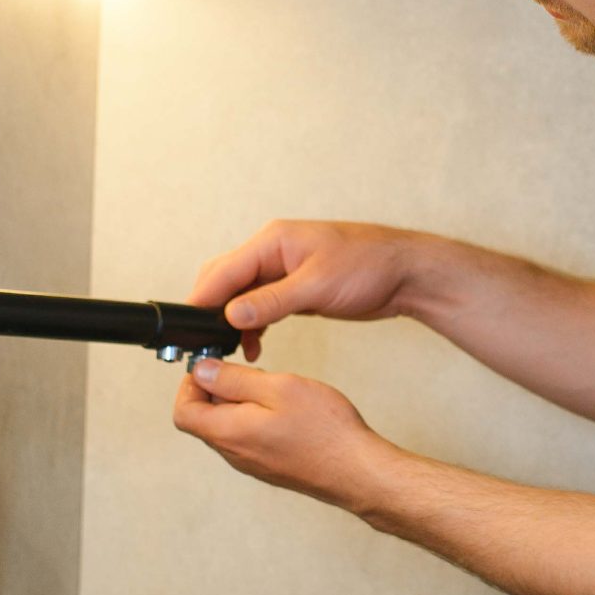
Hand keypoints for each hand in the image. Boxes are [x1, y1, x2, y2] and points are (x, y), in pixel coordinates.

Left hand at [172, 357, 388, 507]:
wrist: (357, 471)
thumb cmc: (325, 431)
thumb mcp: (278, 387)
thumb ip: (234, 379)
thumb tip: (201, 371)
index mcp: (228, 433)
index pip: (184, 412)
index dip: (191, 384)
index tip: (212, 366)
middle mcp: (234, 453)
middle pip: (203, 420)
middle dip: (216, 390)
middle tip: (247, 372)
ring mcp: (251, 464)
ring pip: (227, 428)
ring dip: (238, 403)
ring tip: (270, 389)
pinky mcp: (268, 467)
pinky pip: (247, 438)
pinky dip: (254, 418)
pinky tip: (282, 408)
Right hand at [187, 220, 423, 361]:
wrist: (407, 273)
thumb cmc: (369, 267)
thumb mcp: (317, 286)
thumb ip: (272, 301)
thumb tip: (230, 314)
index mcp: (273, 242)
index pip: (223, 271)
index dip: (201, 300)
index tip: (187, 329)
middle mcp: (273, 252)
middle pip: (225, 280)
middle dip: (211, 311)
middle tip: (202, 346)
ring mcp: (284, 270)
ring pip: (241, 295)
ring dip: (232, 322)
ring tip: (229, 352)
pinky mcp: (295, 288)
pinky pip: (261, 304)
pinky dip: (253, 324)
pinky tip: (253, 346)